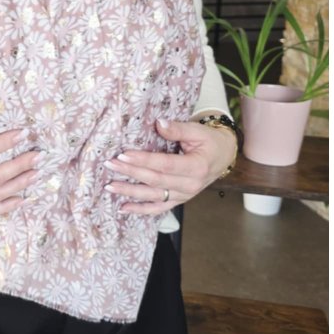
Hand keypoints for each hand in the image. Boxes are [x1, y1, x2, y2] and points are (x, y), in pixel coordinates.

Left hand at [102, 117, 235, 214]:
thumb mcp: (198, 131)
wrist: (223, 157)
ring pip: (153, 196)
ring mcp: (184, 195)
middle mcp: (190, 185)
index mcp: (196, 167)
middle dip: (130, 173)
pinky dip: (140, 210)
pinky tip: (123, 208)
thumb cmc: (210, 142)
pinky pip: (158, 208)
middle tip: (110, 165)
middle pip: (155, 180)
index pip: (164, 165)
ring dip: (130, 192)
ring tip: (110, 186)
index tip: (124, 155)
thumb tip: (159, 123)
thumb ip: (177, 129)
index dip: (143, 161)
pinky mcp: (179, 200)